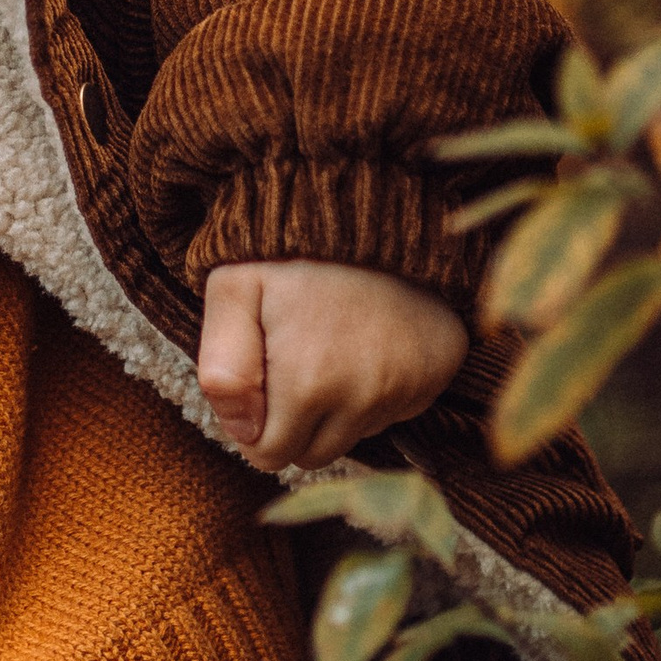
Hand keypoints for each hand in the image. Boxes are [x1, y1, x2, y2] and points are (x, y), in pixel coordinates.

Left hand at [199, 259, 467, 473]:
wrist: (370, 205)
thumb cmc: (289, 251)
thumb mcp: (232, 292)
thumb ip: (222, 367)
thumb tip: (239, 431)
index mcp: (309, 383)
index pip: (270, 454)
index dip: (254, 424)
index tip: (257, 379)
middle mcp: (367, 397)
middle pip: (314, 454)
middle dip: (292, 424)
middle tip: (287, 362)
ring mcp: (410, 387)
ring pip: (355, 436)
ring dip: (334, 409)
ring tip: (325, 346)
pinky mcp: (438, 373)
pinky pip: (396, 411)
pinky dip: (375, 391)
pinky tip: (363, 343)